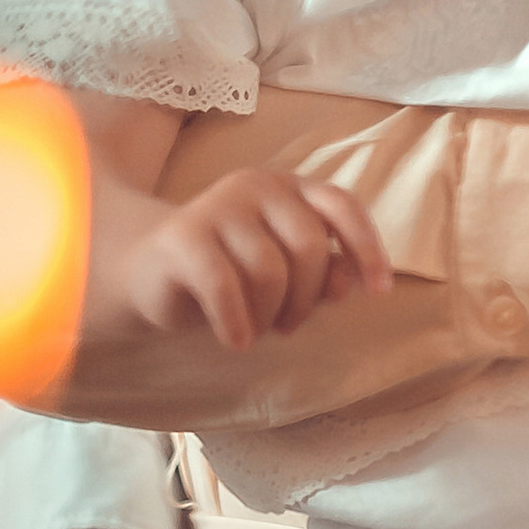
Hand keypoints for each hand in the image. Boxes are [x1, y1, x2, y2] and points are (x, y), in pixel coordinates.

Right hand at [116, 170, 389, 349]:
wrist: (148, 272)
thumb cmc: (229, 272)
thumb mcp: (284, 273)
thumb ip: (322, 272)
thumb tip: (352, 282)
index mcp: (289, 189)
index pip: (342, 206)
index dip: (367, 247)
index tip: (380, 291)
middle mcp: (257, 187)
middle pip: (309, 246)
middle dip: (307, 297)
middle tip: (289, 326)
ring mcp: (217, 207)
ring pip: (269, 270)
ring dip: (269, 314)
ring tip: (257, 329)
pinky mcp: (183, 237)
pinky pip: (225, 286)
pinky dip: (238, 321)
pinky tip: (236, 341)